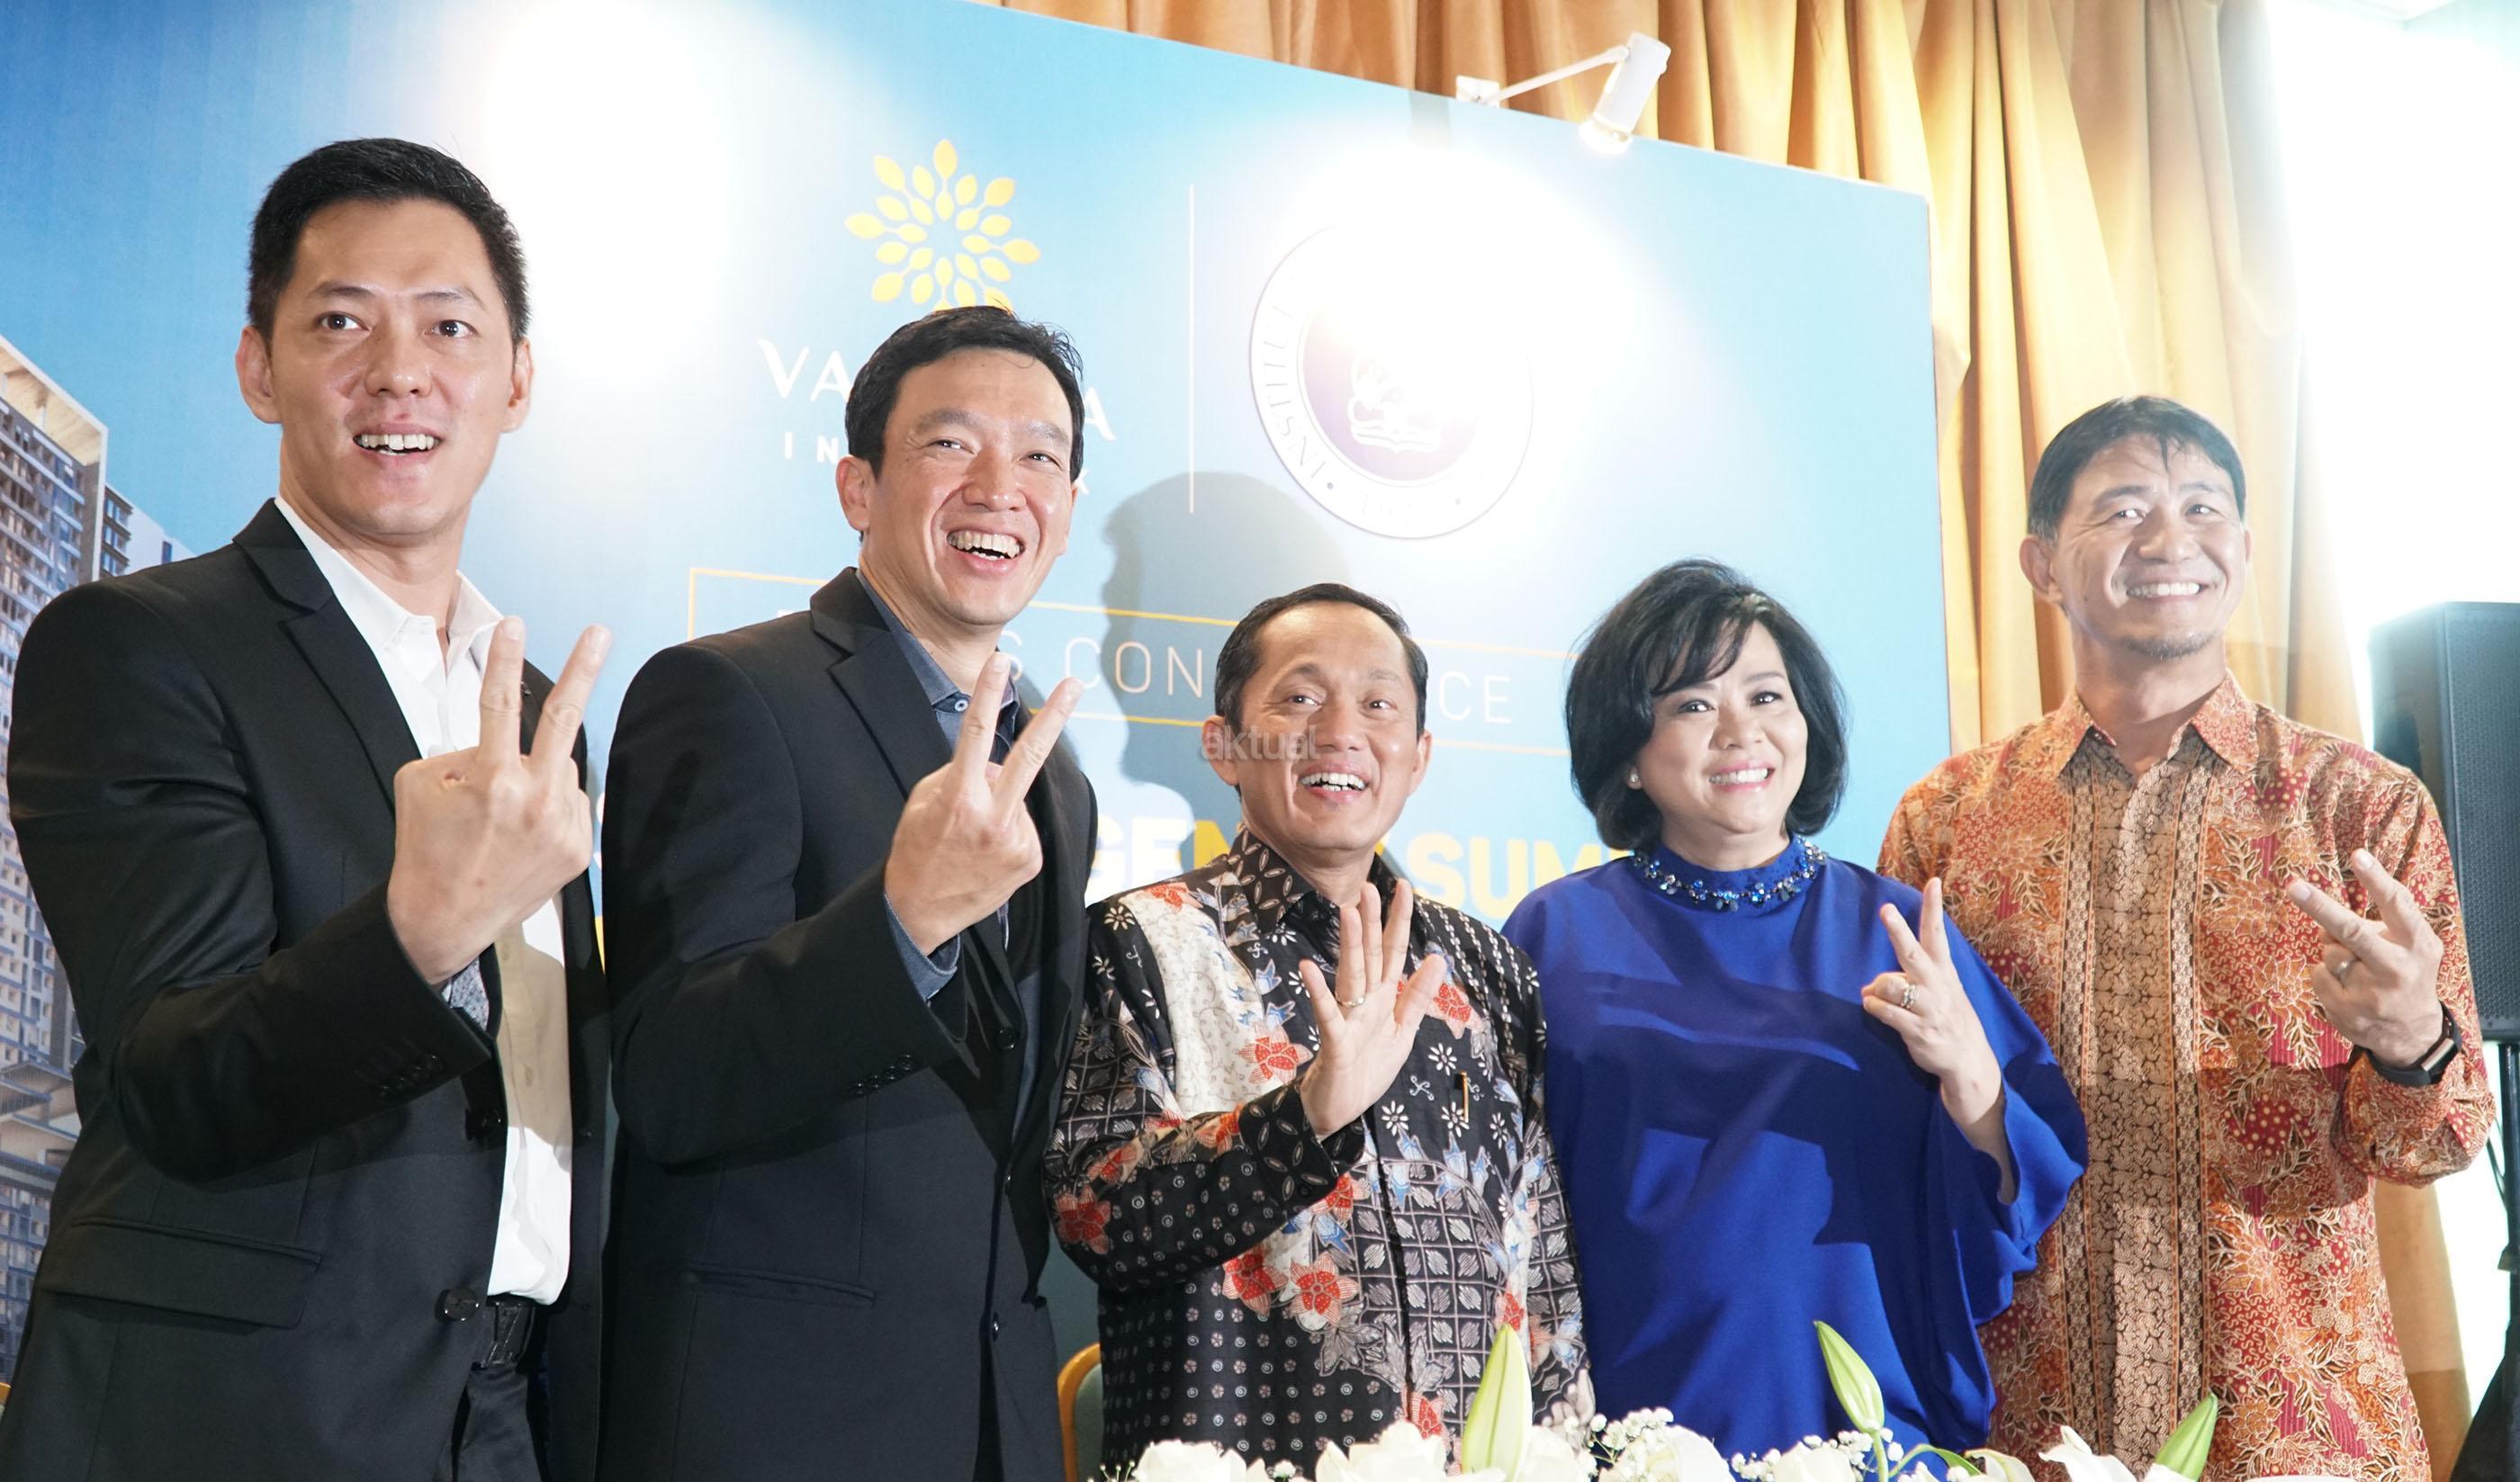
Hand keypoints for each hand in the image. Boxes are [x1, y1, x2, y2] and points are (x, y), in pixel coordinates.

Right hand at [387, 619, 609, 984]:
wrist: (441, 921)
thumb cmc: (425, 848)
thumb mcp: (421, 787)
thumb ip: (463, 753)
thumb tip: (499, 743)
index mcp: (490, 779)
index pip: (499, 704)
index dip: (505, 660)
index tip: (513, 623)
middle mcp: (533, 798)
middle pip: (565, 720)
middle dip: (584, 670)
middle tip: (600, 632)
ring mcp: (562, 825)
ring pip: (562, 770)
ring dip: (538, 776)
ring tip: (508, 815)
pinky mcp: (578, 850)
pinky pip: (572, 804)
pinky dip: (551, 806)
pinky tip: (525, 834)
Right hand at [886, 655, 1082, 954]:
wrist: (918, 912)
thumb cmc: (916, 850)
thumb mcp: (922, 802)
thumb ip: (960, 775)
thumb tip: (999, 765)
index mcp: (959, 798)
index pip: (977, 734)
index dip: (988, 694)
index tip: (1001, 661)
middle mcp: (993, 817)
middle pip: (1030, 756)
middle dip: (1055, 716)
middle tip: (1076, 684)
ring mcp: (1017, 841)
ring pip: (1017, 798)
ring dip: (1001, 804)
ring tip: (974, 838)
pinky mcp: (1030, 860)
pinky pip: (1024, 826)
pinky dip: (1009, 829)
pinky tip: (988, 852)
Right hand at [1296, 880, 1445, 1137]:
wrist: (1338, 1111)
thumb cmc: (1366, 1070)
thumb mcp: (1403, 1032)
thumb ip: (1417, 996)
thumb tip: (1436, 957)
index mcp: (1382, 998)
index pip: (1392, 951)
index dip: (1399, 919)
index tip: (1402, 885)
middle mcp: (1364, 1002)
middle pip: (1370, 955)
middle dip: (1371, 921)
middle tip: (1368, 886)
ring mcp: (1348, 1019)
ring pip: (1351, 975)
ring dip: (1349, 944)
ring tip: (1347, 912)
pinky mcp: (1335, 1042)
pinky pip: (1327, 1014)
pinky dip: (1319, 992)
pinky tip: (1309, 969)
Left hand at [1861, 878, 2001, 1123]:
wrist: (1968, 1061)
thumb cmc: (1948, 1019)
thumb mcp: (1938, 993)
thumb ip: (1905, 982)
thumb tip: (1868, 984)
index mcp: (1944, 971)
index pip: (1938, 933)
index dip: (1933, 907)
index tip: (1932, 881)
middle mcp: (1938, 986)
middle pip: (1913, 953)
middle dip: (1899, 930)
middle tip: (1885, 909)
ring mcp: (1930, 1009)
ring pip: (1894, 984)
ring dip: (1876, 987)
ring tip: (1872, 994)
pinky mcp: (1919, 1032)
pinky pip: (1888, 1013)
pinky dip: (1874, 1006)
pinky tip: (1871, 1005)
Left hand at [2285, 850, 2446, 1066]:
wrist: (2412, 1033)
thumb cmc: (2407, 972)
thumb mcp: (2413, 944)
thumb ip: (2380, 922)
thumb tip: (2325, 912)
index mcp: (2417, 943)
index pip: (2397, 904)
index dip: (2376, 879)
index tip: (2357, 855)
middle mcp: (2396, 967)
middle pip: (2352, 931)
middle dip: (2320, 907)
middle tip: (2293, 886)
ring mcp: (2371, 993)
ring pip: (2329, 952)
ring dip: (2332, 951)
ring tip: (2356, 966)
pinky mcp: (2348, 1011)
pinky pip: (2317, 974)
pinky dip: (2324, 973)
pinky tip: (2346, 985)